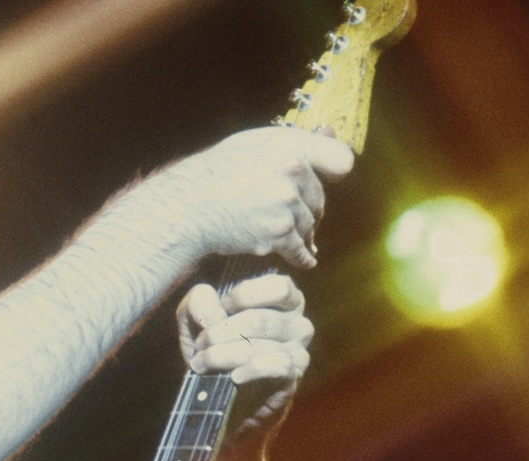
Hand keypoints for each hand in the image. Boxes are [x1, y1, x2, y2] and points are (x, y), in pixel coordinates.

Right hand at [158, 127, 353, 266]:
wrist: (188, 207)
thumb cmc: (215, 173)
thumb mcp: (252, 143)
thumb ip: (290, 143)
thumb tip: (327, 134)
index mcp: (290, 146)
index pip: (341, 160)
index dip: (333, 172)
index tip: (328, 180)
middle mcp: (293, 172)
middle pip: (319, 198)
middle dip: (306, 208)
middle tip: (288, 214)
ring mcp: (287, 204)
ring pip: (309, 224)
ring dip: (298, 232)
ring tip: (280, 233)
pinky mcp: (278, 232)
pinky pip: (300, 249)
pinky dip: (301, 257)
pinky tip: (304, 259)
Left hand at [177, 272, 312, 432]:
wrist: (222, 403)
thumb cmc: (215, 353)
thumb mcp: (197, 323)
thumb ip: (197, 303)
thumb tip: (211, 305)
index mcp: (283, 302)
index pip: (279, 286)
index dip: (245, 295)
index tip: (220, 308)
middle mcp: (297, 323)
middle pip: (259, 319)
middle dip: (220, 332)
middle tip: (200, 344)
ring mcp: (299, 350)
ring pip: (261, 345)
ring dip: (223, 354)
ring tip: (203, 363)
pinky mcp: (293, 377)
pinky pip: (277, 366)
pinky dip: (251, 370)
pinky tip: (234, 377)